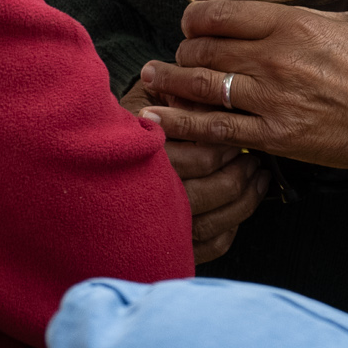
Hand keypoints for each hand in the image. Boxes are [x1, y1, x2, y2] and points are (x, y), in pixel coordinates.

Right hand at [123, 76, 268, 264]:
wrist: (90, 156)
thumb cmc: (128, 126)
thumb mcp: (147, 101)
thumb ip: (180, 102)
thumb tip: (218, 104)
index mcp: (142, 162)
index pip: (199, 160)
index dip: (224, 150)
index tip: (237, 139)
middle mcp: (144, 200)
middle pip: (205, 195)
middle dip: (237, 177)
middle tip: (252, 160)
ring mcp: (153, 228)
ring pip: (209, 225)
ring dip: (242, 203)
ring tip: (256, 178)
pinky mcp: (164, 245)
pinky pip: (207, 245)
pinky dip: (229, 230)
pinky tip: (239, 209)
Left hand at [139, 0, 347, 179]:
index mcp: (296, 25)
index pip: (222, 11)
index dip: (197, 13)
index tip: (195, 18)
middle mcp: (276, 60)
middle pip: (204, 46)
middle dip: (187, 46)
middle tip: (184, 50)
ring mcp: (273, 100)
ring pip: (202, 84)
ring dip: (173, 79)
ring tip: (155, 77)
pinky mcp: (277, 135)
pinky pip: (217, 129)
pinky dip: (182, 124)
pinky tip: (158, 120)